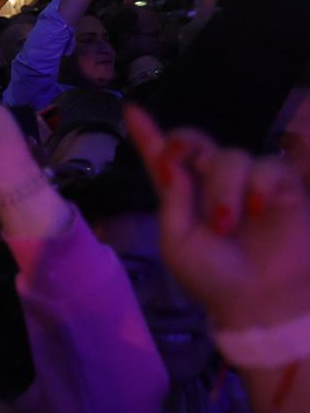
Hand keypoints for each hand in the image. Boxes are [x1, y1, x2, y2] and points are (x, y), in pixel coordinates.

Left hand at [129, 108, 309, 332]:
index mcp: (182, 196)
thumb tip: (168, 163)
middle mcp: (213, 184)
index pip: (163, 159)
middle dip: (184, 142)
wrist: (259, 303)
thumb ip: (173, 200)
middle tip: (178, 160)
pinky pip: (269, 166)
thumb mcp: (178, 242)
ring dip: (224, 188)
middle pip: (195, 142)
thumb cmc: (213, 278)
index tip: (130, 109)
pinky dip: (260, 183)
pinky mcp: (283, 189)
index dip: (147, 134)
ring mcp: (248, 184)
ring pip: (231, 156)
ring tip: (227, 224)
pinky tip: (259, 207)